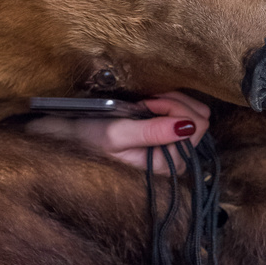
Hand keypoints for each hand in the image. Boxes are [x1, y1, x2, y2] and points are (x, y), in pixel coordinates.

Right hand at [26, 91, 209, 173]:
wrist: (65, 136)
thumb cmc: (86, 137)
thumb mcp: (116, 134)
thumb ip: (153, 131)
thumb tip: (189, 126)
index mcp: (165, 164)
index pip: (196, 128)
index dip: (174, 108)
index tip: (148, 104)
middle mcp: (172, 158)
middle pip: (200, 121)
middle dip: (176, 102)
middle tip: (147, 100)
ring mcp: (169, 147)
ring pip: (193, 115)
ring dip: (172, 100)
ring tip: (144, 101)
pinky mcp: (163, 136)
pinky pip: (182, 113)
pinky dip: (168, 102)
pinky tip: (148, 102)